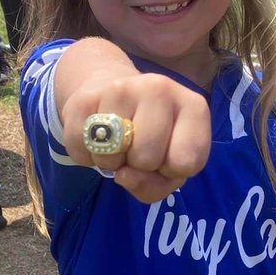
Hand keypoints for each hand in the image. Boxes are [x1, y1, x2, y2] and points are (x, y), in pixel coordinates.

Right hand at [62, 72, 210, 204]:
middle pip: (147, 158)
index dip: (171, 171)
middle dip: (140, 166)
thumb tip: (124, 176)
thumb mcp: (169, 169)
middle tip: (137, 150)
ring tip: (119, 144)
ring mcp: (121, 89)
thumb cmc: (153, 139)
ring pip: (112, 156)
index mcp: (194, 107)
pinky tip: (98, 139)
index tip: (166, 157)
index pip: (186, 162)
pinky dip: (87, 157)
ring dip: (111, 163)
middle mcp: (161, 89)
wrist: (114, 93)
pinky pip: (81, 150)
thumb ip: (156, 186)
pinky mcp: (84, 98)